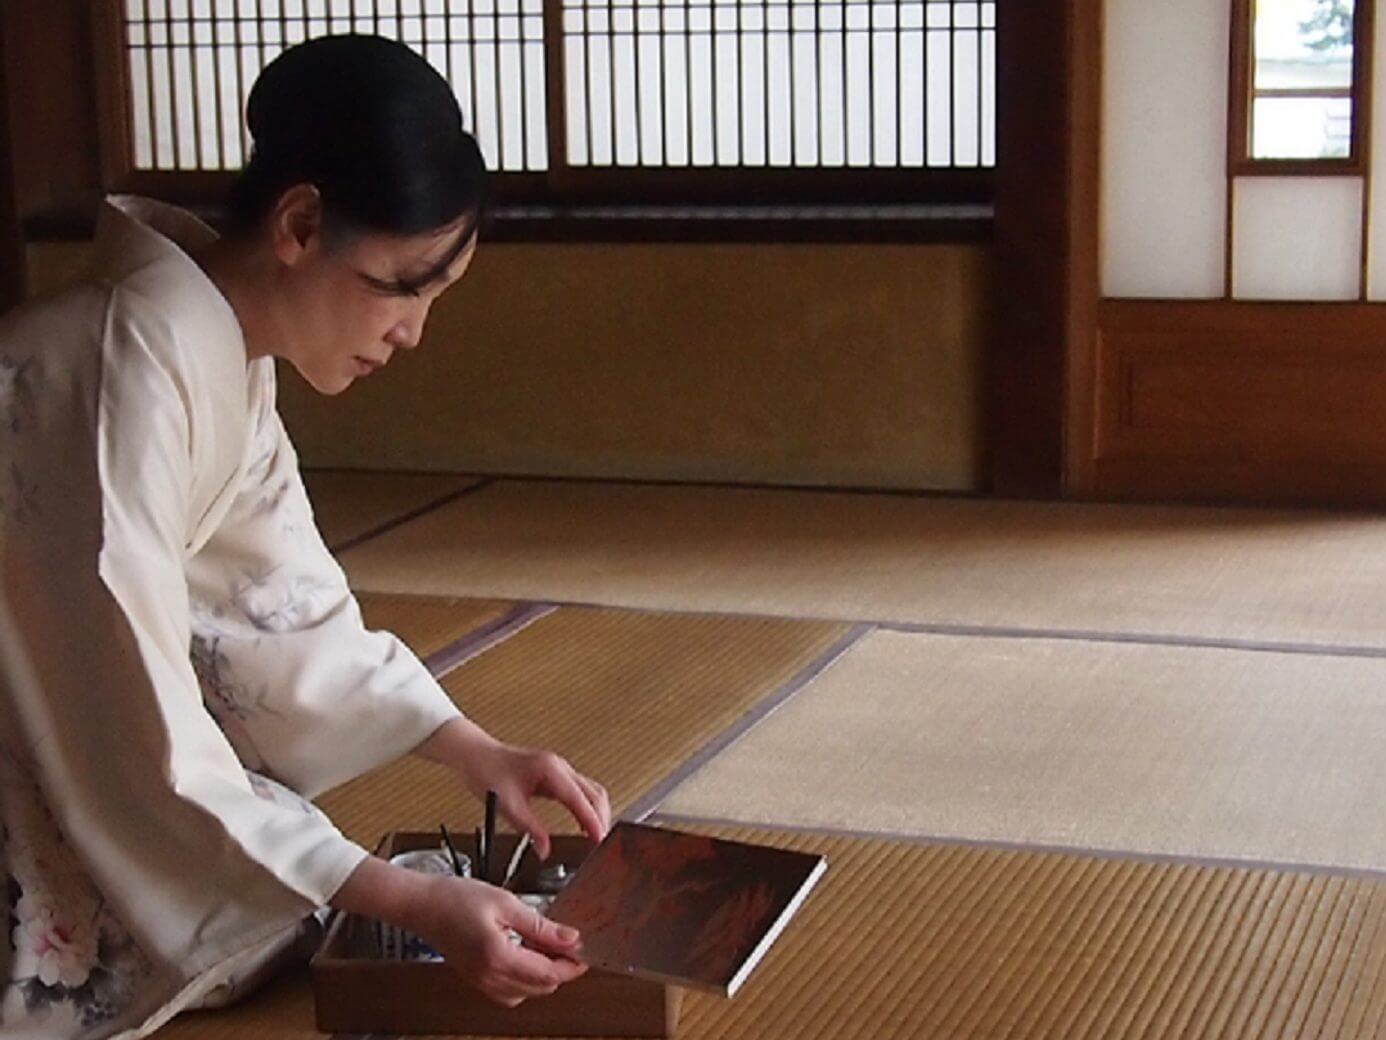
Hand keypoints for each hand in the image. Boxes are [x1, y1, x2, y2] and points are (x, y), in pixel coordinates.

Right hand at [409, 874, 587, 1006]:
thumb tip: (569, 938)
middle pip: (540, 988)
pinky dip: (524, 978)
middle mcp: (488, 977)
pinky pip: (509, 991)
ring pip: (526, 993)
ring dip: (543, 975)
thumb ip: (540, 925)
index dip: (572, 965)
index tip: (584, 951)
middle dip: (560, 969)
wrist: (422, 904)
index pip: (548, 975)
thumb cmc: (455, 898)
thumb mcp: (505, 903)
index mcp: (497, 957)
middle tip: (569, 943)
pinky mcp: (476, 980)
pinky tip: (527, 954)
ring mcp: (481, 983)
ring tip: (547, 946)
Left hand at [465, 741, 610, 860]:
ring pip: (591, 791)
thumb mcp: (506, 806)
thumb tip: (544, 850)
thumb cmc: (486, 771)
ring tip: (595, 837)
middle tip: (600, 844)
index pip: (580, 799)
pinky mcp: (555, 775)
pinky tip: (583, 824)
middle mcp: (560, 767)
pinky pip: (580, 792)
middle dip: (600, 819)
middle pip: (594, 793)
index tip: (599, 839)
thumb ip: (529, 829)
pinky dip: (587, 808)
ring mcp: (559, 770)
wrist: (474, 754)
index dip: (592, 821)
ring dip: (596, 813)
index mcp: (550, 770)